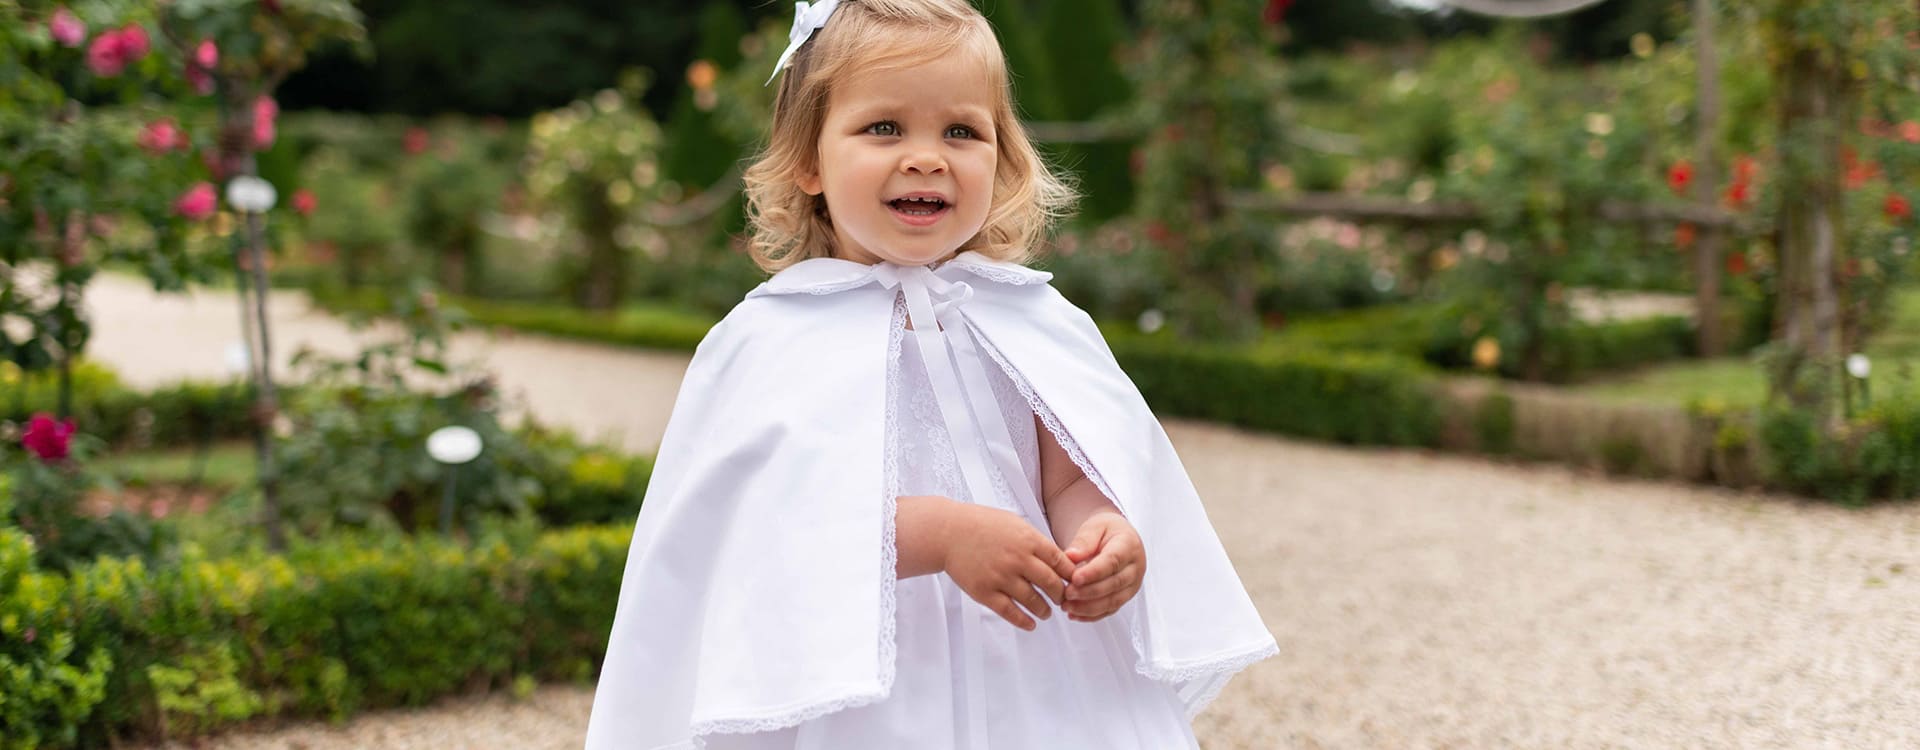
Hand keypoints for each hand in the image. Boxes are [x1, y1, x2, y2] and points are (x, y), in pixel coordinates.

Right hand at [942, 503, 1076, 630]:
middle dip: (1061, 595)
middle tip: (1062, 600)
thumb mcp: (1015, 523)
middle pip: (1051, 584)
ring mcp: (1001, 577)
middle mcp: (1018, 559)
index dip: (1071, 576)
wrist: (948, 532)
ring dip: (1044, 610)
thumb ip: (1036, 541)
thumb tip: (1059, 560)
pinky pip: (1010, 612)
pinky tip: (1030, 624)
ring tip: (1046, 612)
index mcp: (1028, 540)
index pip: (1061, 562)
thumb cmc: (982, 525)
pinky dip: (1024, 621)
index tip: (1074, 583)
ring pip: (1033, 601)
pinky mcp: (985, 592)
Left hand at [1062, 511, 1144, 622]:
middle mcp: (1135, 567)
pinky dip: (1092, 615)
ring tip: (1067, 606)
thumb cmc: (1106, 531)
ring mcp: (1132, 584)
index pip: (1113, 561)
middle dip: (1089, 592)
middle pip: (1114, 584)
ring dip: (1089, 607)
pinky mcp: (1125, 597)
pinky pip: (1110, 610)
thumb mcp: (1094, 527)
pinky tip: (1075, 614)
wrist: (1117, 538)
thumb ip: (1083, 541)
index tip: (1075, 578)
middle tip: (1067, 593)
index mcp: (1129, 545)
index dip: (1094, 572)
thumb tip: (1071, 556)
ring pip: (1113, 601)